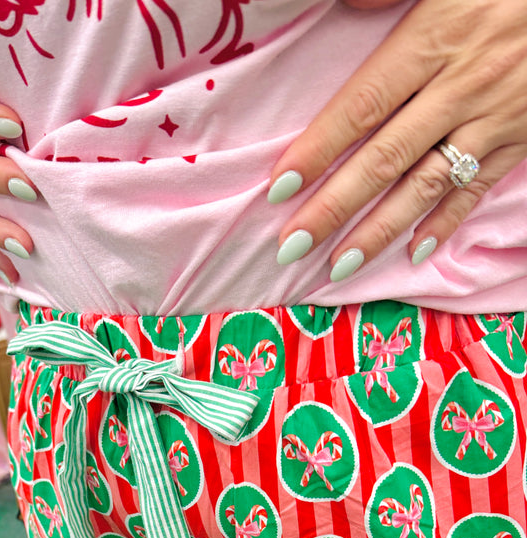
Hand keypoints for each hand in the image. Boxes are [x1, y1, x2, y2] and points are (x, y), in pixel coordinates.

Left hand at [269, 0, 526, 279]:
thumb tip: (342, 5)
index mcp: (435, 39)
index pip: (363, 106)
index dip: (318, 149)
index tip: (280, 188)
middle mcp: (460, 87)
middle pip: (384, 158)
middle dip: (334, 207)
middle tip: (292, 245)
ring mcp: (493, 118)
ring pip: (426, 185)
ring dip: (379, 231)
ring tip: (339, 266)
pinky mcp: (522, 137)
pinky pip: (478, 189)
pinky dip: (445, 223)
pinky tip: (413, 251)